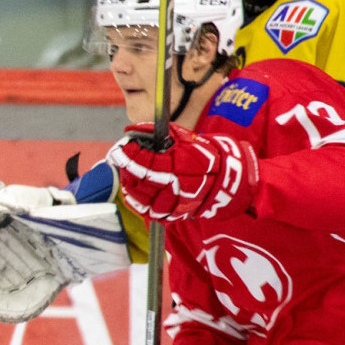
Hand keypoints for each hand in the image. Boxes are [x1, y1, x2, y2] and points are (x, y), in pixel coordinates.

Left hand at [107, 122, 259, 221]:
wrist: (225, 180)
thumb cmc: (203, 156)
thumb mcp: (184, 139)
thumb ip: (159, 134)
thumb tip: (133, 129)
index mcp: (181, 165)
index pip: (147, 161)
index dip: (131, 155)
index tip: (120, 148)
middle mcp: (177, 186)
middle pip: (141, 179)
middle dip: (128, 167)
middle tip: (120, 158)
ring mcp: (174, 203)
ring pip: (141, 196)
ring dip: (130, 184)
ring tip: (127, 173)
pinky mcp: (172, 215)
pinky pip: (147, 211)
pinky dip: (136, 201)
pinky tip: (132, 190)